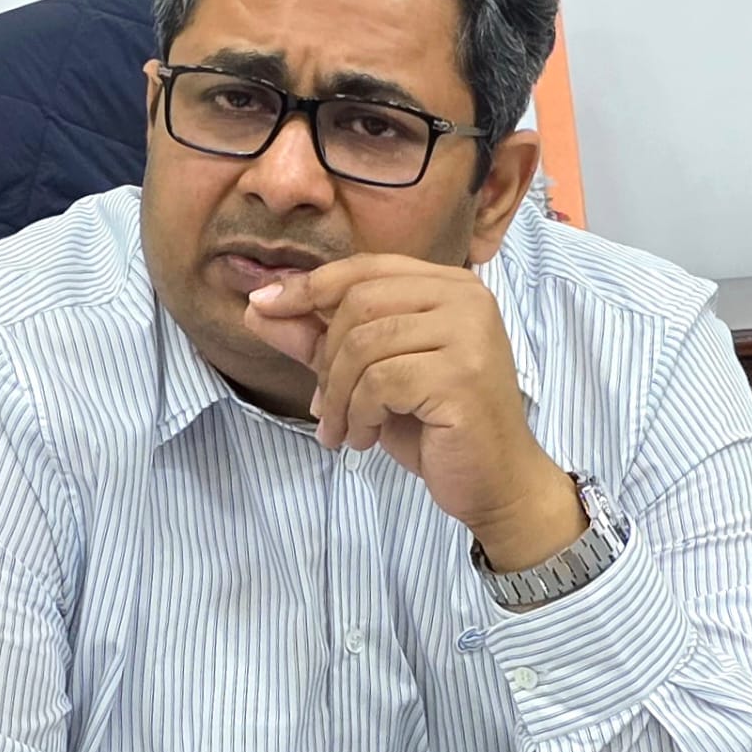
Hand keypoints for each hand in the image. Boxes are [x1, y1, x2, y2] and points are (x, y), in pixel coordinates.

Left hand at [243, 257, 585, 569]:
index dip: (309, 286)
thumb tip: (256, 309)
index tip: (263, 308)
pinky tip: (365, 439)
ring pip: (365, 345)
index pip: (365, 269)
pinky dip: (359, 415)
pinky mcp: (462, 375)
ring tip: (341, 430)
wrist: (494, 483)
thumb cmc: (435, 428)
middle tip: (322, 407)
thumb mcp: (368, 377)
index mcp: (448, 286)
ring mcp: (469, 333)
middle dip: (326, 360)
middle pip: (359, 304)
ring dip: (338, 397)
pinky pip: (381, 383)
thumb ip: (318, 340)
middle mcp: (466, 298)